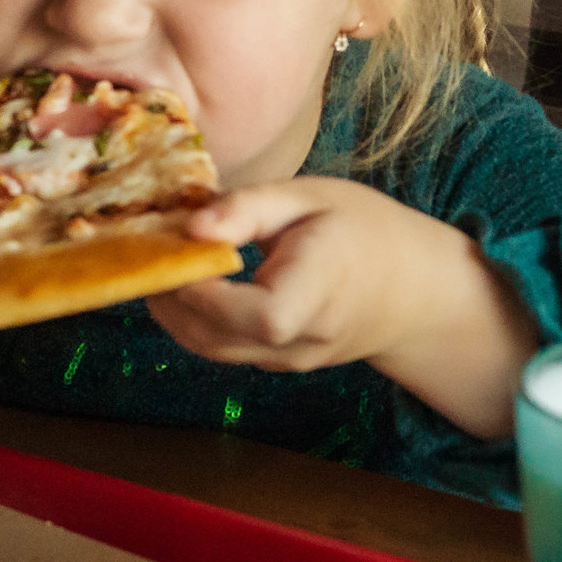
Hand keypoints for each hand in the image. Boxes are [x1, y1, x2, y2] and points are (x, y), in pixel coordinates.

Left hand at [145, 178, 540, 436]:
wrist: (412, 288)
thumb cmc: (362, 229)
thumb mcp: (310, 196)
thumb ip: (249, 207)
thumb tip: (188, 225)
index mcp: (322, 287)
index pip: (261, 316)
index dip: (207, 294)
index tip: (177, 255)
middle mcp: (307, 336)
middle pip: (221, 338)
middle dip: (171, 299)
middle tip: (149, 254)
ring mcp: (292, 359)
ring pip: (213, 350)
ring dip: (174, 315)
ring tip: (162, 268)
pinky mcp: (278, 365)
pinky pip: (225, 350)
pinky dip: (196, 323)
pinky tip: (189, 287)